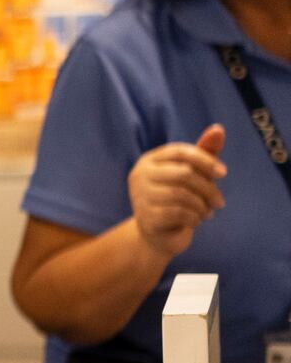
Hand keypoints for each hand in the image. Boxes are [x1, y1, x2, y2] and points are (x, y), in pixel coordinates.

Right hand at [130, 124, 227, 256]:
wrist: (158, 234)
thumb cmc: (177, 198)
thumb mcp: (191, 174)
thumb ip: (204, 152)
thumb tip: (218, 128)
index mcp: (149, 160)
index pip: (179, 152)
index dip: (204, 160)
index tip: (223, 173)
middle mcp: (139, 175)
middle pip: (183, 174)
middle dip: (208, 188)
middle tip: (220, 202)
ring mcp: (139, 196)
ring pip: (182, 195)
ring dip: (202, 205)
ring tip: (207, 212)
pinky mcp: (145, 216)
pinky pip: (178, 213)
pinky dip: (194, 217)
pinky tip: (196, 220)